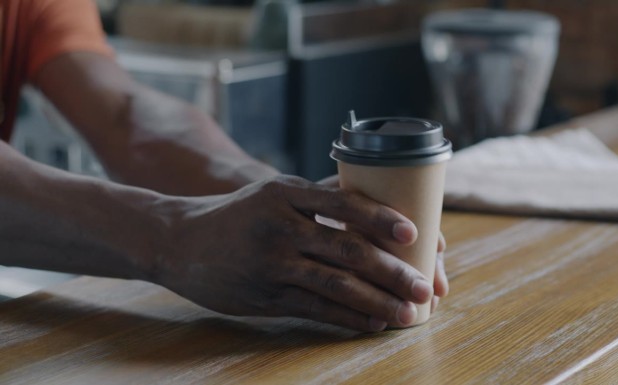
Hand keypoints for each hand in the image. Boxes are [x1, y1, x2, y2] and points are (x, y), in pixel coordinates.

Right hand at [154, 176, 433, 331]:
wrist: (179, 241)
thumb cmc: (237, 215)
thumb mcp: (271, 192)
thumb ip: (318, 195)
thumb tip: (372, 199)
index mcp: (285, 193)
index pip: (344, 204)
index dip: (382, 219)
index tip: (415, 233)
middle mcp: (279, 227)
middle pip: (348, 250)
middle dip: (392, 270)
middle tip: (424, 285)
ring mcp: (271, 264)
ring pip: (336, 285)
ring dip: (377, 301)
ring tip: (408, 312)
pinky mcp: (265, 297)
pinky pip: (315, 309)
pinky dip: (348, 318)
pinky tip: (372, 323)